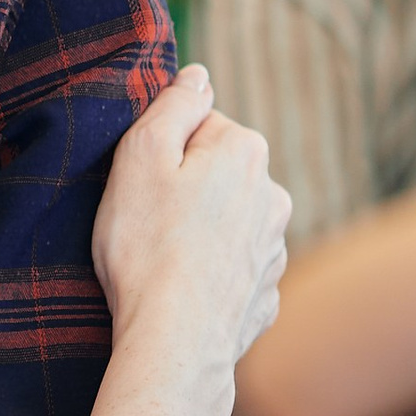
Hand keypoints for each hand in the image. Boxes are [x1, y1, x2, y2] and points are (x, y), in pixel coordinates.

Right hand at [88, 67, 290, 415]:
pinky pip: (233, 271)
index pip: (201, 125)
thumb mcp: (140, 156)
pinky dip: (210, 277)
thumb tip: (199, 76)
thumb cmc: (147, 245)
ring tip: (161, 261)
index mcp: (244, 151)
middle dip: (187, 190)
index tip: (140, 182)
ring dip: (202, 233)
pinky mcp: (266, 294)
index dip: (162, 151)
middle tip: (145, 221)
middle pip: (218, 174)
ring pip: (229, 224)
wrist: (175, 339)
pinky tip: (181, 292)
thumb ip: (173, 105)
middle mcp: (273, 195)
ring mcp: (275, 249)